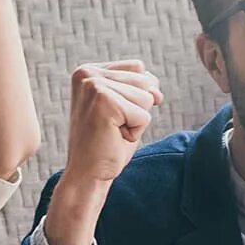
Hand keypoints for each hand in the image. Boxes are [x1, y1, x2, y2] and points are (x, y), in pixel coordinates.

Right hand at [62, 60, 162, 186]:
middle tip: (112, 127)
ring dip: (136, 121)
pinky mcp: (104, 102)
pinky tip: (113, 138)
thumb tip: (157, 92)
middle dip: (137, 110)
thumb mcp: (126, 108)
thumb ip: (141, 88)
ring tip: (112, 132)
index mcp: (88, 71)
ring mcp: (94, 85)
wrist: (87, 175)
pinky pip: (144, 115)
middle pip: (145, 81)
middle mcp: (87, 73)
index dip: (137, 96)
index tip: (111, 116)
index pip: (138, 69)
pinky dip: (136, 132)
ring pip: (146, 97)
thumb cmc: (107, 144)